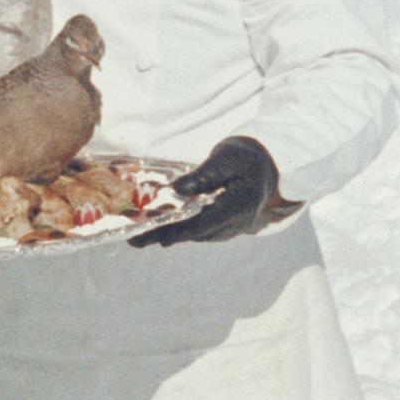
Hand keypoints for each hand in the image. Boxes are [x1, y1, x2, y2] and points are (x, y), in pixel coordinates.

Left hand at [130, 135, 283, 244]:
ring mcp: (229, 229)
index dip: (182, 231)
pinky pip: (198, 232)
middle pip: (195, 233)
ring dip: (167, 234)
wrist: (264, 169)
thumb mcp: (224, 159)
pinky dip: (177, 230)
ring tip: (137, 236)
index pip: (207, 223)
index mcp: (239, 205)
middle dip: (164, 236)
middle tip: (135, 240)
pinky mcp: (221, 229)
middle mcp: (235, 223)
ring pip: (194, 235)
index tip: (160, 238)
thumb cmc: (244, 159)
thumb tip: (174, 188)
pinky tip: (155, 228)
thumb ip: (201, 175)